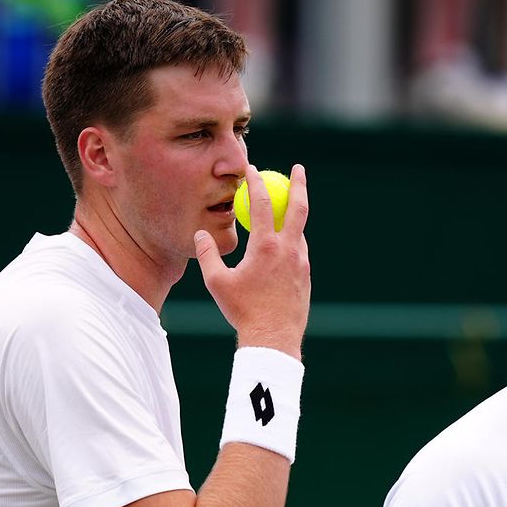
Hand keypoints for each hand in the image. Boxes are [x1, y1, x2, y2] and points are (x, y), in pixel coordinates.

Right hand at [194, 163, 310, 359]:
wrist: (273, 338)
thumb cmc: (242, 311)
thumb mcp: (216, 282)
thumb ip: (208, 255)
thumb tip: (200, 234)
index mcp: (266, 246)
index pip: (262, 203)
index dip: (256, 182)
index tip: (252, 169)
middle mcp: (289, 250)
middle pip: (298, 207)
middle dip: (298, 183)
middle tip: (298, 168)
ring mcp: (301, 263)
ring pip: (300, 231)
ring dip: (292, 216)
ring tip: (282, 209)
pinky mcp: (306, 276)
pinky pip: (300, 251)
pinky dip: (292, 240)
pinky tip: (282, 244)